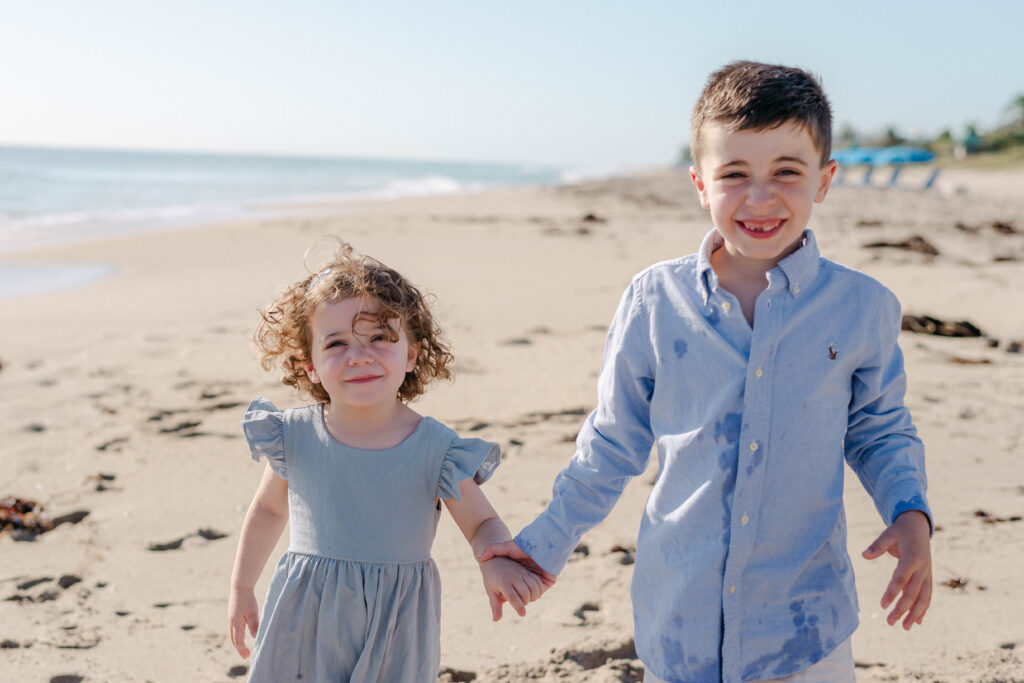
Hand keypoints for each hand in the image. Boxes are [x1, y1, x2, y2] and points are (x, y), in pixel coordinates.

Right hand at [227, 586, 259, 657]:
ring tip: (243, 648)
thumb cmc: (248, 599)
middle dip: (239, 648)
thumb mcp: (253, 612)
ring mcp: (231, 619)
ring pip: (232, 634)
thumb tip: (255, 637)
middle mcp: (231, 622)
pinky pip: (233, 629)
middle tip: (246, 655)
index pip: (238, 641)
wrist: (240, 587)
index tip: (247, 656)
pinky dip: (236, 636)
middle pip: (234, 639)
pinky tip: (241, 635)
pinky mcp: (232, 615)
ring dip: (237, 642)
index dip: (242, 649)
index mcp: (236, 623)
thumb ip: (254, 624)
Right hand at [476, 539, 556, 588]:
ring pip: (532, 595)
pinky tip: (532, 589)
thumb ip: (492, 550)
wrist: (543, 544)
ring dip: (528, 595)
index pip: (514, 588)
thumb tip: (478, 558)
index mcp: (519, 572)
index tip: (505, 591)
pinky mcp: (548, 581)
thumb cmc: (524, 545)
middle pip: (523, 594)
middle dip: (519, 596)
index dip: (509, 592)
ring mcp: (539, 579)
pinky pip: (541, 591)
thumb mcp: (506, 547)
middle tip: (515, 593)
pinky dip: (536, 592)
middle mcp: (529, 577)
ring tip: (524, 592)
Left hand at [478, 556, 545, 620]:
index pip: (513, 598)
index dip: (519, 607)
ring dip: (533, 596)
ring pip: (533, 587)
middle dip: (526, 602)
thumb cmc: (491, 579)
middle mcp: (513, 576)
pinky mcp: (526, 570)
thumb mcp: (491, 592)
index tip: (522, 614)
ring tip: (528, 599)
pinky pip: (536, 581)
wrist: (495, 560)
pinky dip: (538, 589)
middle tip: (522, 605)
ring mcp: (521, 572)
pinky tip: (534, 594)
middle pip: (525, 593)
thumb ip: (495, 606)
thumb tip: (496, 620)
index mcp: (503, 583)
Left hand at [862, 510, 931, 629]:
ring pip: (923, 597)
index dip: (892, 592)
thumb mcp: (888, 533)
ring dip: (915, 614)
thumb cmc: (900, 531)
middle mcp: (922, 568)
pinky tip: (918, 622)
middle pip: (913, 592)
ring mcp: (927, 574)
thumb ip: (877, 545)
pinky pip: (928, 595)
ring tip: (906, 628)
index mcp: (912, 558)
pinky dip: (924, 609)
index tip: (882, 605)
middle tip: (889, 622)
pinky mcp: (928, 577)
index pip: (901, 579)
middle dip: (902, 609)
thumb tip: (864, 555)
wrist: (918, 526)